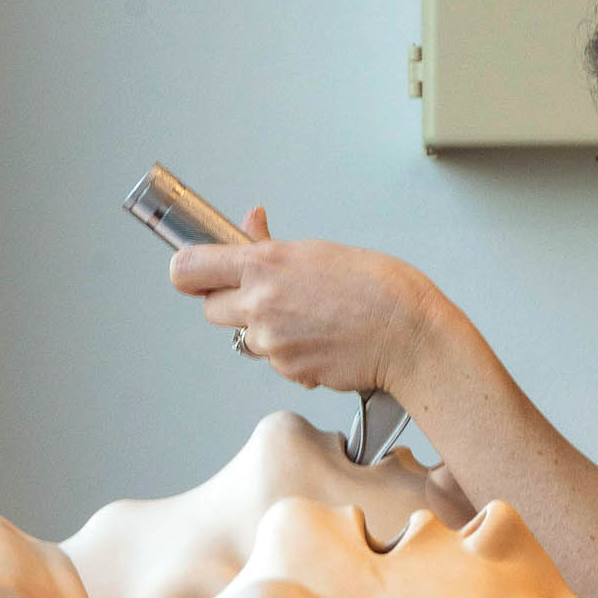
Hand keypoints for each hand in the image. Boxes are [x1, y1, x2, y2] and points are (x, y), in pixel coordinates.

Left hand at [169, 206, 448, 395]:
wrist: (411, 337)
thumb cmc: (381, 289)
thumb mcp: (320, 251)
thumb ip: (273, 245)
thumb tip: (251, 225)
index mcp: (264, 265)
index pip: (187, 269)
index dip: (188, 271)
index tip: (197, 271)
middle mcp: (259, 305)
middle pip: (210, 309)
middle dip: (232, 302)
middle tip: (265, 294)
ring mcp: (272, 343)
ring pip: (248, 337)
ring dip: (267, 329)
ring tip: (311, 317)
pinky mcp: (290, 372)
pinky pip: (276, 360)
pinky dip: (293, 351)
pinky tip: (324, 337)